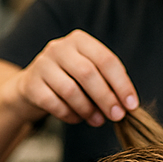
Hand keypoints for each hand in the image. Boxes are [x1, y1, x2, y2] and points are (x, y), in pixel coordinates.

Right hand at [5, 31, 138, 129]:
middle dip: (106, 98)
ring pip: (70, 90)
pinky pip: (54, 104)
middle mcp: (59, 48)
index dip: (121, 84)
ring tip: (98, 120)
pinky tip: (77, 119)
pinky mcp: (31, 85)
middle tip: (117, 116)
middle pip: (88, 74)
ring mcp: (42, 65)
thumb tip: (127, 105)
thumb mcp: (89, 71)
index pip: (106, 60)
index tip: (131, 105)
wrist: (32, 85)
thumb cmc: (69, 79)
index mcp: (79, 40)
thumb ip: (107, 82)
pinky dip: (70, 115)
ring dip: (88, 109)